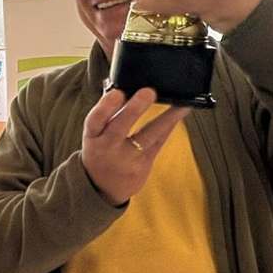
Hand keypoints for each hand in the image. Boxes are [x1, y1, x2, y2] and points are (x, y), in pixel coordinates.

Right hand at [80, 88, 188, 205]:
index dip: (105, 106)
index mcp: (92, 136)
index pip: (95, 120)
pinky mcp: (143, 165)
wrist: (102, 187)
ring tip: (180, 105)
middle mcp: (107, 148)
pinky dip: (169, 126)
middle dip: (134, 109)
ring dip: (165, 119)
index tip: (117, 92)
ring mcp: (127, 158)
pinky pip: (159, 143)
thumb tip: (123, 85)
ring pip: (147, 136)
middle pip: (120, 127)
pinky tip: (180, 113)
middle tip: (148, 92)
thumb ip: (107, 112)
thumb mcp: (95, 134)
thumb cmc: (100, 150)